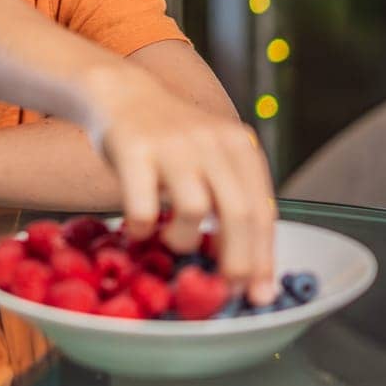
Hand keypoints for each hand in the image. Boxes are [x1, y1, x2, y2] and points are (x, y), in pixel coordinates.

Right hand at [84, 66, 278, 305]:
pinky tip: (140, 229)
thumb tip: (249, 265)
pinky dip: (144, 229)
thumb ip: (231, 196)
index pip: (262, 208)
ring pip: (194, 209)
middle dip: (237, 261)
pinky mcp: (135, 149)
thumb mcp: (211, 155)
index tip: (260, 292)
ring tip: (172, 240)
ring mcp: (173, 144)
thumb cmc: (170, 139)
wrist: (121, 93)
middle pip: (238, 213)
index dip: (264, 256)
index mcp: (238, 145)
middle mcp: (211, 142)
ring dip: (184, 240)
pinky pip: (144, 207)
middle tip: (226, 288)